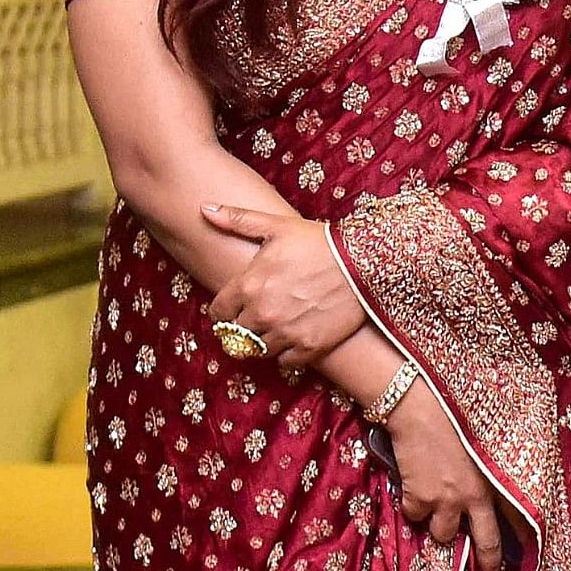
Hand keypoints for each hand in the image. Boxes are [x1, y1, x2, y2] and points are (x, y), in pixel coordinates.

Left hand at [200, 204, 367, 369]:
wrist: (366, 262)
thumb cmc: (320, 242)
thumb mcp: (277, 226)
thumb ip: (237, 220)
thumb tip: (205, 208)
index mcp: (248, 286)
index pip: (218, 312)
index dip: (225, 310)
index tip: (235, 308)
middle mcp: (262, 313)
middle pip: (236, 334)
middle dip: (243, 326)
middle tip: (258, 318)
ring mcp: (286, 332)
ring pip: (258, 350)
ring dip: (264, 341)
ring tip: (276, 328)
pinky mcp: (310, 346)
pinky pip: (285, 362)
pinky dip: (287, 354)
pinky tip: (295, 338)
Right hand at [383, 376, 509, 557]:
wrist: (420, 408)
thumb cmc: (456, 419)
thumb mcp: (485, 448)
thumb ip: (489, 476)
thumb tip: (487, 499)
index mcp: (498, 481)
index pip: (519, 518)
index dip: (524, 539)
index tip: (528, 557)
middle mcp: (476, 497)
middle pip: (487, 541)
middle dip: (488, 563)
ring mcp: (446, 501)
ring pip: (443, 534)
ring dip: (439, 525)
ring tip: (435, 506)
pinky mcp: (418, 499)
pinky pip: (415, 517)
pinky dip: (412, 507)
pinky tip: (413, 486)